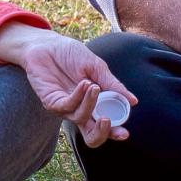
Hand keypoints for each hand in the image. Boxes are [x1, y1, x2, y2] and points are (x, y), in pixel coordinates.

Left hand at [0, 24, 133, 147]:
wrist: (47, 43)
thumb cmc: (71, 55)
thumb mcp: (96, 67)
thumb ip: (112, 85)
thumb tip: (133, 101)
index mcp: (94, 104)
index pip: (105, 126)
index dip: (115, 132)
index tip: (124, 132)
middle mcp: (79, 110)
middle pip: (91, 136)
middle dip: (101, 132)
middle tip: (107, 120)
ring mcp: (65, 108)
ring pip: (80, 119)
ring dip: (90, 103)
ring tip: (94, 86)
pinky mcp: (51, 102)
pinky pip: (67, 106)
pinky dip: (78, 96)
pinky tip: (84, 83)